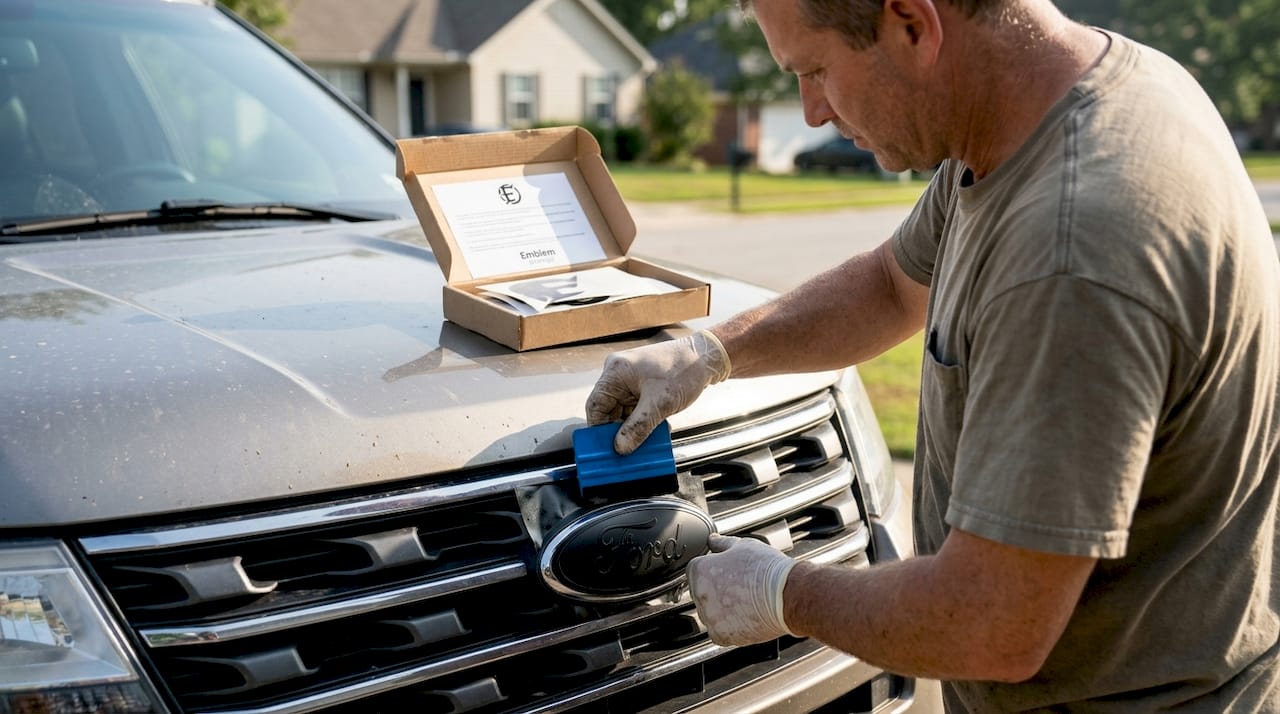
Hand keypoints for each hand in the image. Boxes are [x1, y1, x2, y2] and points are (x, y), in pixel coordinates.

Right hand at [585, 330, 730, 453]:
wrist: (706, 357)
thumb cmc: (683, 370)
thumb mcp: (660, 403)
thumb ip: (638, 427)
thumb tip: (620, 447)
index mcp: (615, 372)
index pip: (595, 405)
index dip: (599, 429)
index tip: (607, 448)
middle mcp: (619, 374)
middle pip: (608, 410)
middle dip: (618, 430)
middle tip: (627, 449)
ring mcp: (630, 379)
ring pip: (623, 411)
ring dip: (633, 427)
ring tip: (644, 441)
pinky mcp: (642, 385)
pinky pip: (635, 408)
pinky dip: (642, 420)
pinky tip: (653, 430)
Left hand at [687, 533, 795, 646]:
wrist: (787, 596)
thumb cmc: (767, 569)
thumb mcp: (743, 546)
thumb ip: (722, 543)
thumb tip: (712, 540)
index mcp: (700, 570)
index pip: (695, 570)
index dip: (713, 570)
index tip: (727, 573)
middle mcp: (699, 594)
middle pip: (701, 592)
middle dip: (716, 590)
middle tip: (739, 586)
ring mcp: (708, 616)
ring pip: (710, 613)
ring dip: (722, 609)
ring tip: (745, 601)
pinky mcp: (720, 635)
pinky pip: (719, 631)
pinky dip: (730, 626)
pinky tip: (746, 615)